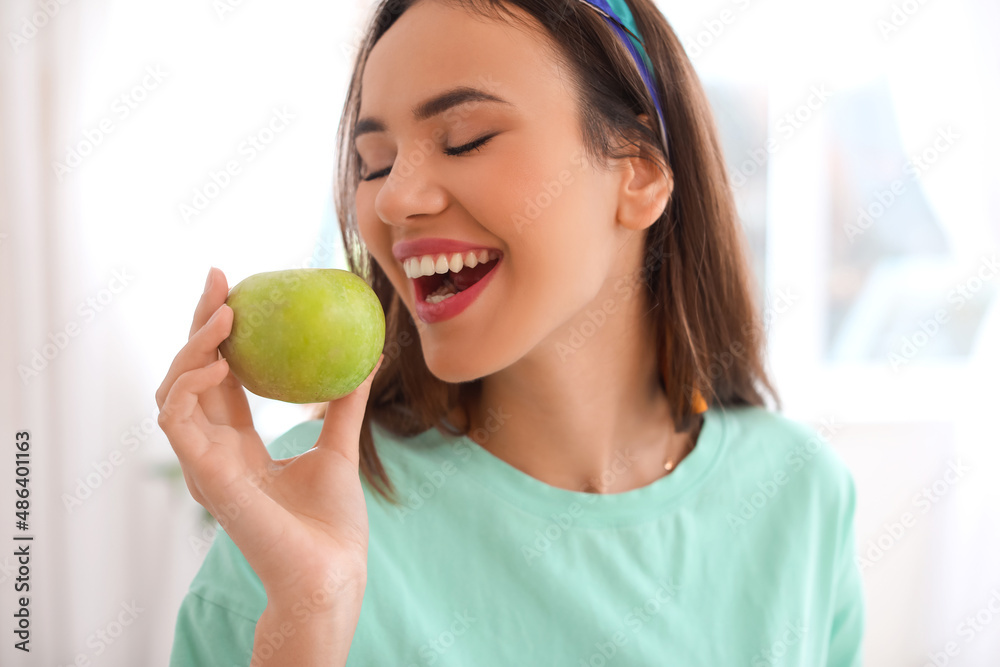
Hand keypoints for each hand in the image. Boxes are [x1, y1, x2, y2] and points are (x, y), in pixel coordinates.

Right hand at [156, 267, 381, 603]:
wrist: (331, 569)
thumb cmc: (331, 523)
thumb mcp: (339, 448)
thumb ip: (344, 404)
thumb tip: (369, 355)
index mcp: (238, 445)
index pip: (218, 377)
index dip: (220, 334)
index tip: (234, 287)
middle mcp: (213, 450)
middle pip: (190, 374)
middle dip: (198, 323)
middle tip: (219, 278)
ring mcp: (203, 463)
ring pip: (172, 390)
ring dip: (192, 347)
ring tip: (226, 315)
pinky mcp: (203, 475)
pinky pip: (176, 420)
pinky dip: (189, 383)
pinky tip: (217, 360)